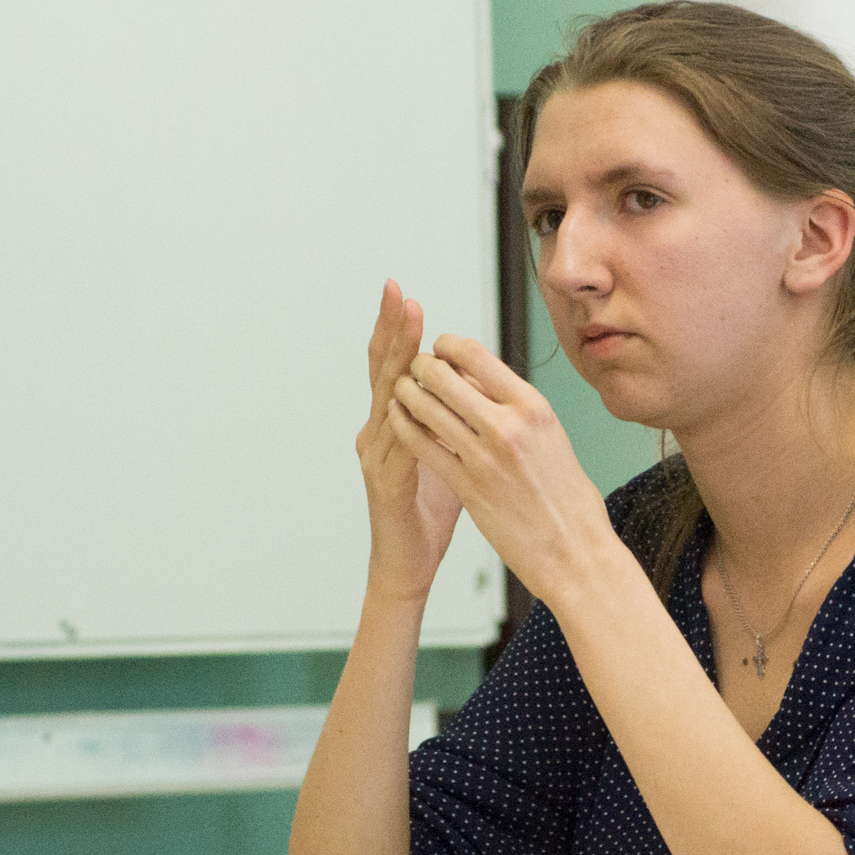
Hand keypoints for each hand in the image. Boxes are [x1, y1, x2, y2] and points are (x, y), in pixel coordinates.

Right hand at [356, 278, 461, 602]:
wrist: (408, 562)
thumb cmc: (429, 509)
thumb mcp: (448, 452)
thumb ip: (452, 418)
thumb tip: (476, 383)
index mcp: (394, 422)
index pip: (393, 366)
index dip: (397, 330)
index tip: (403, 293)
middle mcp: (378, 433)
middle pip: (383, 372)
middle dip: (392, 332)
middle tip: (399, 294)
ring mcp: (378, 458)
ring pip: (387, 401)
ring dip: (396, 366)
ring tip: (408, 335)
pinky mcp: (387, 486)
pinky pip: (396, 447)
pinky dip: (405, 420)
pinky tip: (410, 398)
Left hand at [387, 333, 626, 605]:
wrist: (575, 551)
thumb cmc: (567, 497)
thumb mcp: (551, 436)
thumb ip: (516, 407)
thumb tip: (481, 379)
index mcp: (533, 407)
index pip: (475, 354)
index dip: (447, 345)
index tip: (438, 350)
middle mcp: (509, 426)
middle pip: (443, 375)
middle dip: (419, 366)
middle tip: (413, 370)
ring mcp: (485, 458)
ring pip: (424, 407)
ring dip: (405, 393)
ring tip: (400, 391)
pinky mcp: (467, 488)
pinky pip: (421, 446)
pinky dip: (403, 427)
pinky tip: (398, 421)